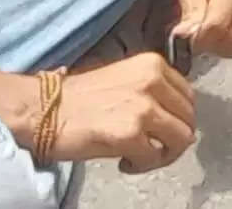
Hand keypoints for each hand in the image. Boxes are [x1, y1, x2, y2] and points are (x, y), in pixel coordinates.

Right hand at [46, 54, 195, 173]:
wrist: (43, 110)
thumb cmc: (79, 98)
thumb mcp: (125, 80)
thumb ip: (153, 92)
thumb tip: (176, 119)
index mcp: (154, 65)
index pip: (188, 97)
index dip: (177, 118)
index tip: (159, 130)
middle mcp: (153, 81)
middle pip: (188, 119)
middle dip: (173, 140)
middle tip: (151, 148)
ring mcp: (144, 107)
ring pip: (181, 139)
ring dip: (162, 154)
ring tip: (138, 156)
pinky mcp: (130, 133)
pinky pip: (154, 157)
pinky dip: (143, 166)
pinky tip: (124, 162)